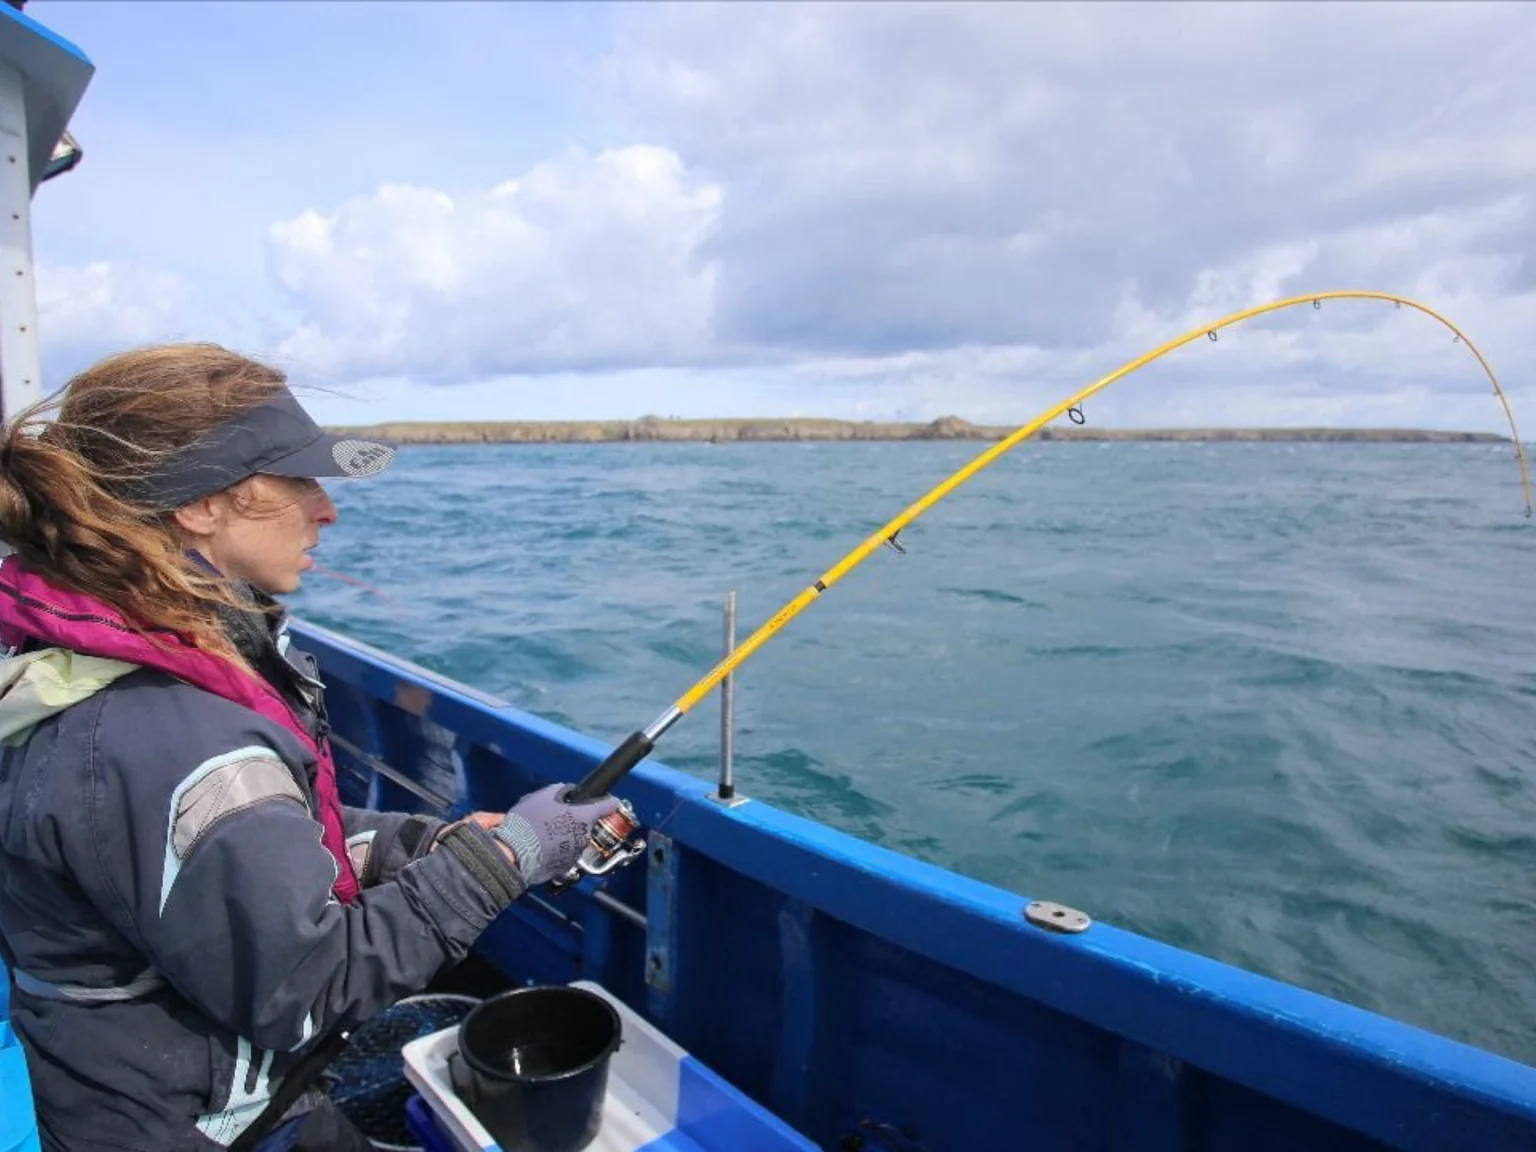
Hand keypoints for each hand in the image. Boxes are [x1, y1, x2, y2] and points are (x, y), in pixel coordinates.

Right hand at [491, 784, 621, 886]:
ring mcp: (576, 854)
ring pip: (574, 840)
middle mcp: (584, 836)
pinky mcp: (564, 868)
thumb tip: (569, 793)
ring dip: (564, 837)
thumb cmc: (529, 822)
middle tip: (554, 819)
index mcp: (583, 816)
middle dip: (574, 821)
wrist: (514, 853)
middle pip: (585, 825)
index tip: (612, 801)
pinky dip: (557, 852)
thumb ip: (560, 791)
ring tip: (543, 835)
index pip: (607, 806)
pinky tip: (542, 848)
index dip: (609, 801)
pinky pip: (564, 855)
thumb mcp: (542, 796)